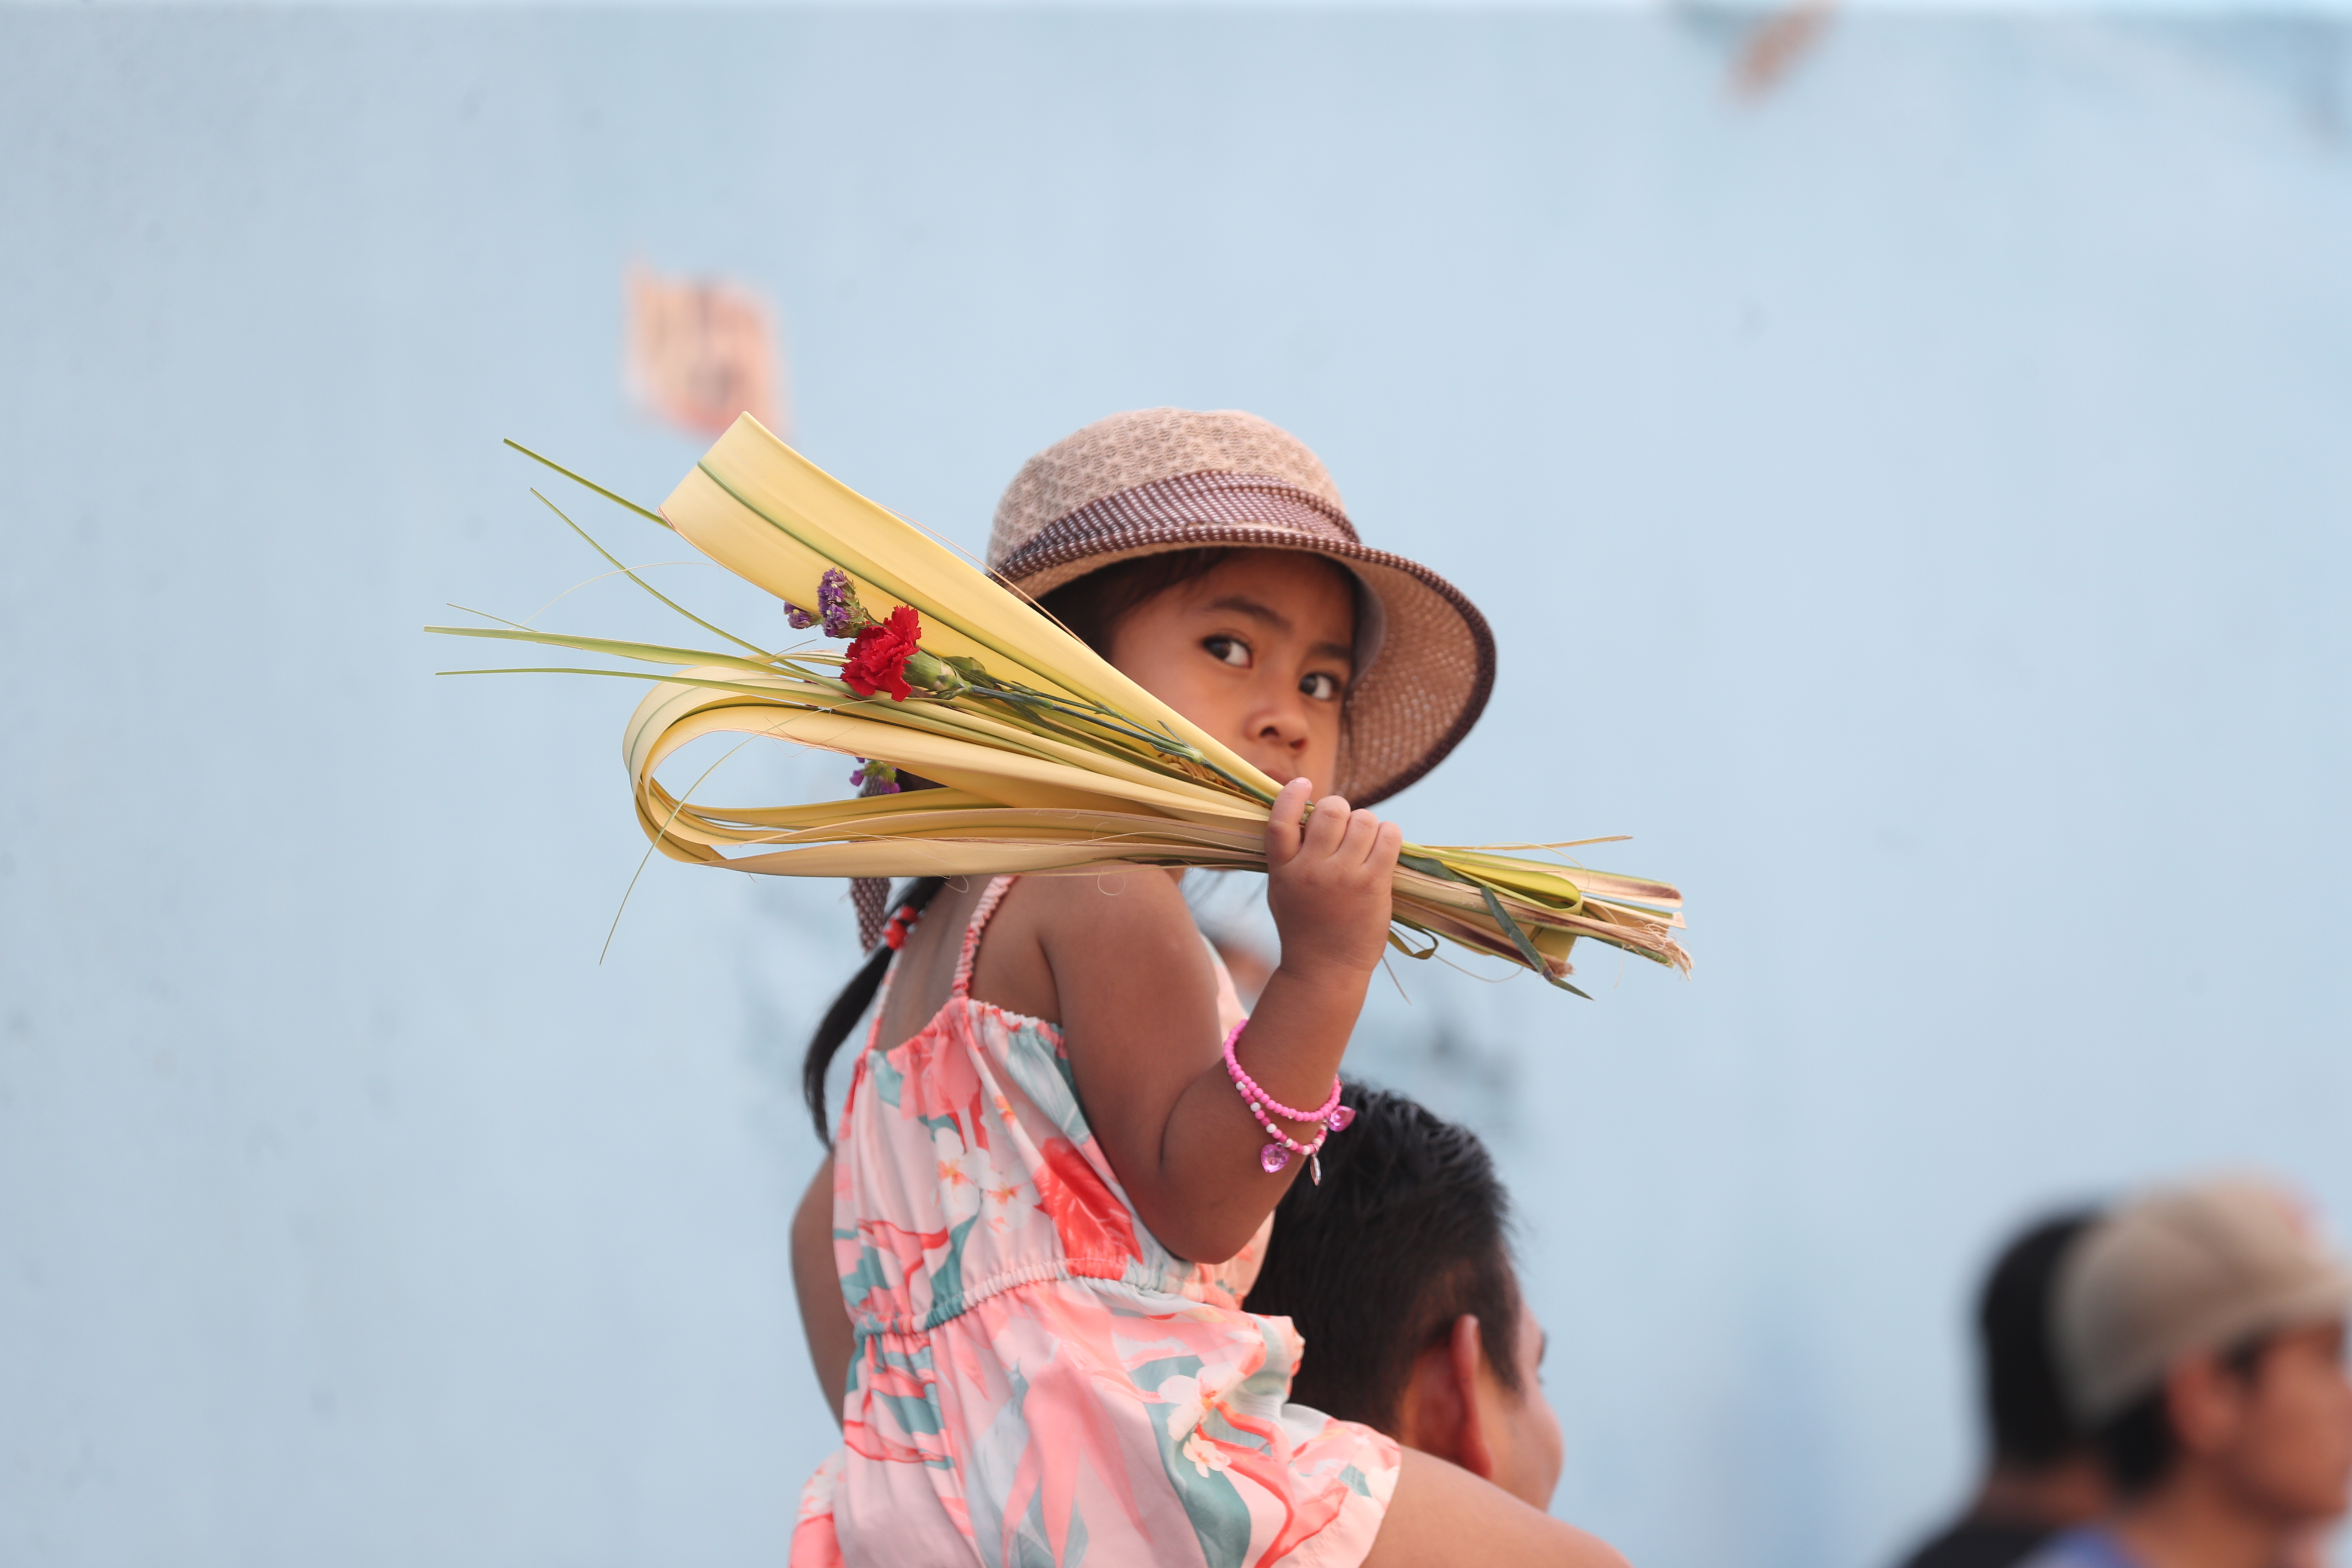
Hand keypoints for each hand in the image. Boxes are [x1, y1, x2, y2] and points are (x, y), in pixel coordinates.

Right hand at [1264, 777, 1403, 984]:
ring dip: (1368, 823)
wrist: (1325, 970)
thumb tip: (1310, 813)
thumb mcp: (1282, 889)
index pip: (1281, 820)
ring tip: (1366, 841)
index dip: (1291, 795)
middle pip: (1330, 810)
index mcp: (1283, 869)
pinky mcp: (1373, 885)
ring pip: (1364, 819)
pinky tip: (1384, 844)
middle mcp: (1311, 869)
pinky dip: (1389, 833)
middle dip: (1340, 810)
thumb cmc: (1304, 927)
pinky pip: (1388, 837)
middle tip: (1344, 827)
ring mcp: (1343, 877)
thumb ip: (1290, 855)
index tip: (1303, 784)